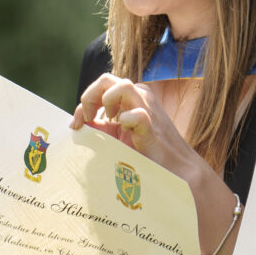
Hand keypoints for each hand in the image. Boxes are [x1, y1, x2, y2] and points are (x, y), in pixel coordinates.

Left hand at [70, 72, 238, 254]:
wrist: (178, 174)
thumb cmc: (149, 158)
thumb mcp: (121, 138)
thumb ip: (102, 128)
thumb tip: (78, 125)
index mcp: (133, 100)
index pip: (102, 86)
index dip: (84, 102)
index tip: (77, 124)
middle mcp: (141, 99)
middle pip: (108, 79)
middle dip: (90, 96)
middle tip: (87, 118)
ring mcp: (148, 111)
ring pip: (122, 86)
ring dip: (106, 103)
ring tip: (107, 122)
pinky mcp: (152, 127)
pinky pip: (135, 114)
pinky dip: (124, 121)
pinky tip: (122, 133)